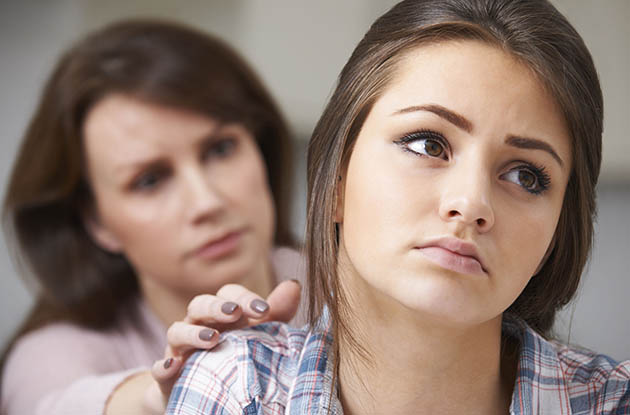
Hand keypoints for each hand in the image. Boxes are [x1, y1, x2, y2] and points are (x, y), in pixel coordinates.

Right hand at [142, 279, 300, 412]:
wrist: (206, 397)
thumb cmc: (236, 357)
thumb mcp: (260, 336)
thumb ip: (277, 313)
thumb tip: (294, 285)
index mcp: (221, 314)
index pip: (228, 294)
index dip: (244, 297)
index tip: (264, 309)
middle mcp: (197, 325)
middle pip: (199, 304)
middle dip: (216, 306)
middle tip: (234, 312)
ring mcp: (180, 349)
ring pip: (177, 330)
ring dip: (193, 332)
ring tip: (213, 338)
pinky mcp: (168, 377)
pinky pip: (159, 368)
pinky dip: (163, 366)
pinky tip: (173, 366)